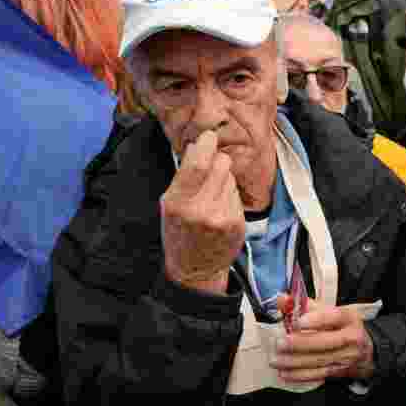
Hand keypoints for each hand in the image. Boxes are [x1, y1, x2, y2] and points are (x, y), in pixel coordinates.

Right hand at [160, 130, 245, 293]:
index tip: (209, 137)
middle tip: (210, 169)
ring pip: (230, 177)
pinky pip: (237, 194)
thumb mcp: (169, 205)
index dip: (206, 145)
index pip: (197, 165)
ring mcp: (221, 218)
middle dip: (218, 160)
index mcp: (177, 203)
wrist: (195, 268)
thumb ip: (183, 177)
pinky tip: (220, 209)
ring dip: (223, 180)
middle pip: (220, 164)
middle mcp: (200, 210)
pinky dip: (230, 196)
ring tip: (212, 197)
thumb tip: (199, 145)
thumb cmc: (179, 232)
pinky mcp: (236, 223)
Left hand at [270, 298, 374, 382]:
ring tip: (276, 360)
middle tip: (280, 343)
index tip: (297, 322)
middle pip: (325, 342)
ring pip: (319, 360)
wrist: (367, 350)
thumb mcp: (332, 311)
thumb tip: (282, 299)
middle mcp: (350, 338)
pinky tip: (285, 373)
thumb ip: (307, 305)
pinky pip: (318, 375)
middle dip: (300, 344)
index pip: (334, 317)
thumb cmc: (344, 326)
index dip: (315, 320)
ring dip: (295, 362)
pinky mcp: (339, 371)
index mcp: (348, 318)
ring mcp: (346, 357)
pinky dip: (300, 375)